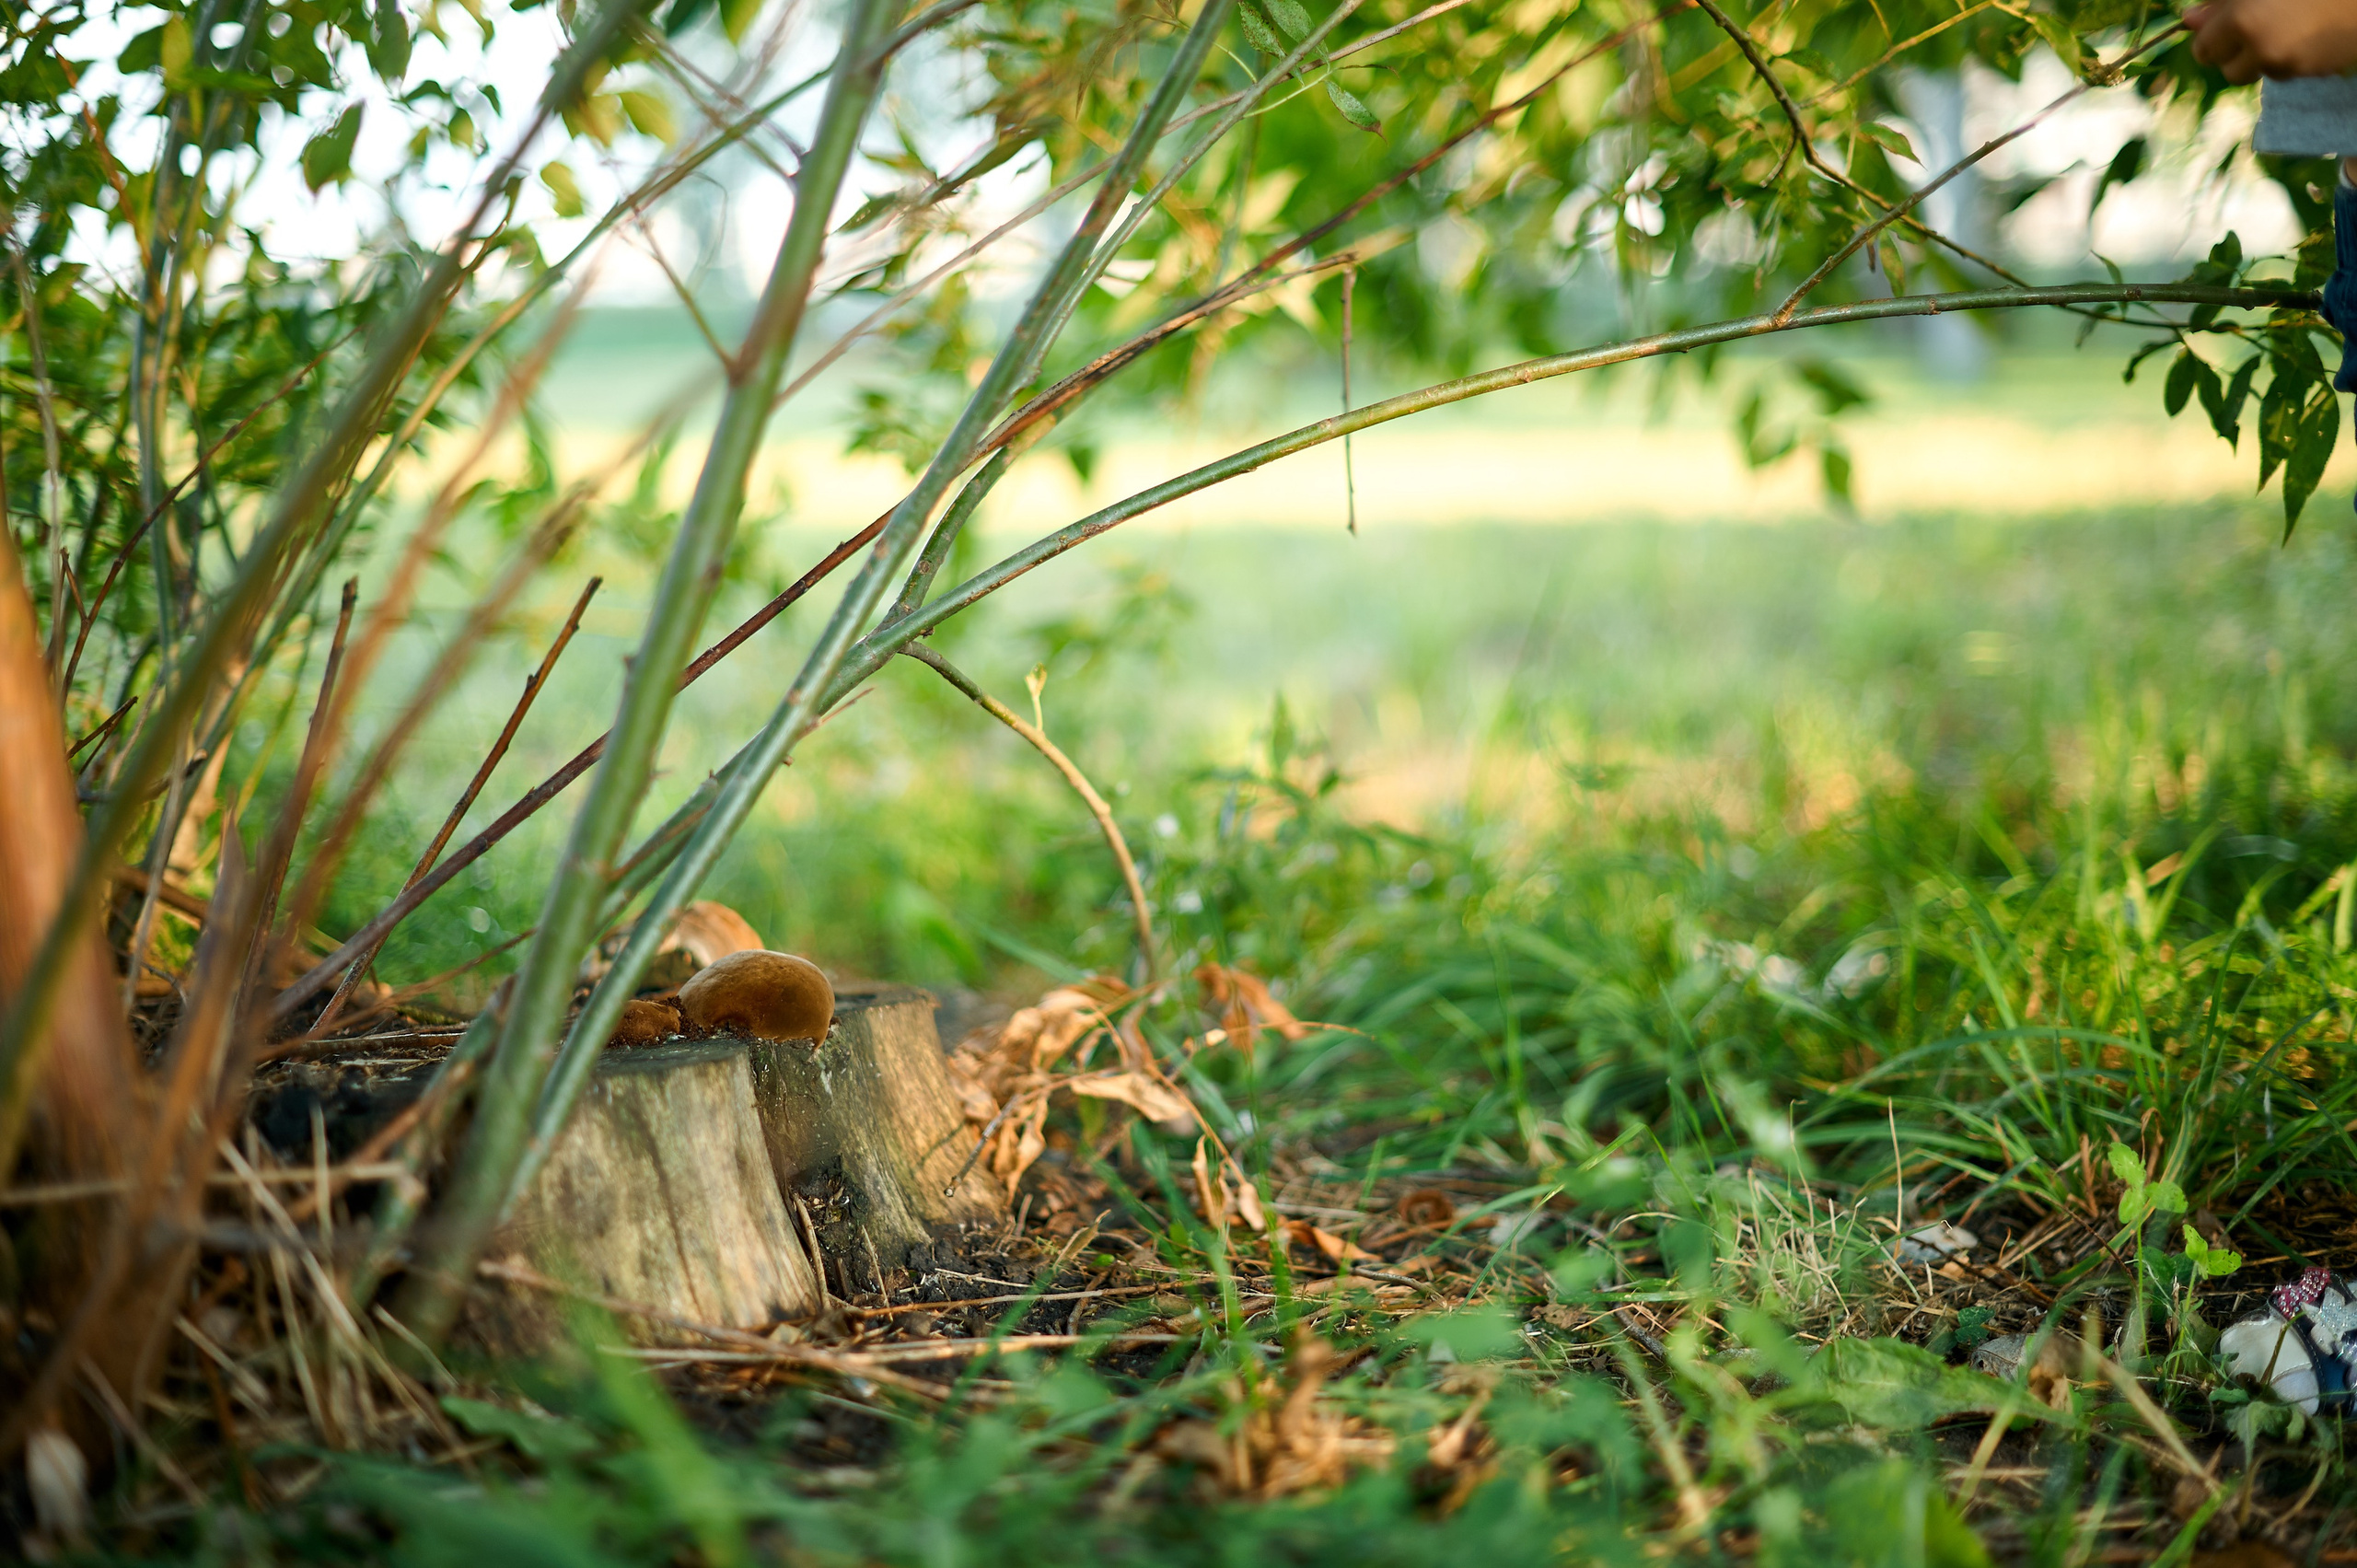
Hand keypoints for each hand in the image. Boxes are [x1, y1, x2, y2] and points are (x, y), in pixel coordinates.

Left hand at [2187, 0, 2356, 81]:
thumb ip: (2222, 3)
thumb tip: (2189, 19)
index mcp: (2243, 19)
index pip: (2203, 49)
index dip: (2210, 40)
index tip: (2221, 30)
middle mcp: (2262, 47)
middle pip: (2228, 70)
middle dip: (2235, 55)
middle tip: (2253, 30)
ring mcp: (2288, 63)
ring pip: (2259, 72)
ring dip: (2264, 58)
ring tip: (2287, 27)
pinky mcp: (2312, 71)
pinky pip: (2289, 72)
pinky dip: (2291, 58)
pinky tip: (2307, 34)